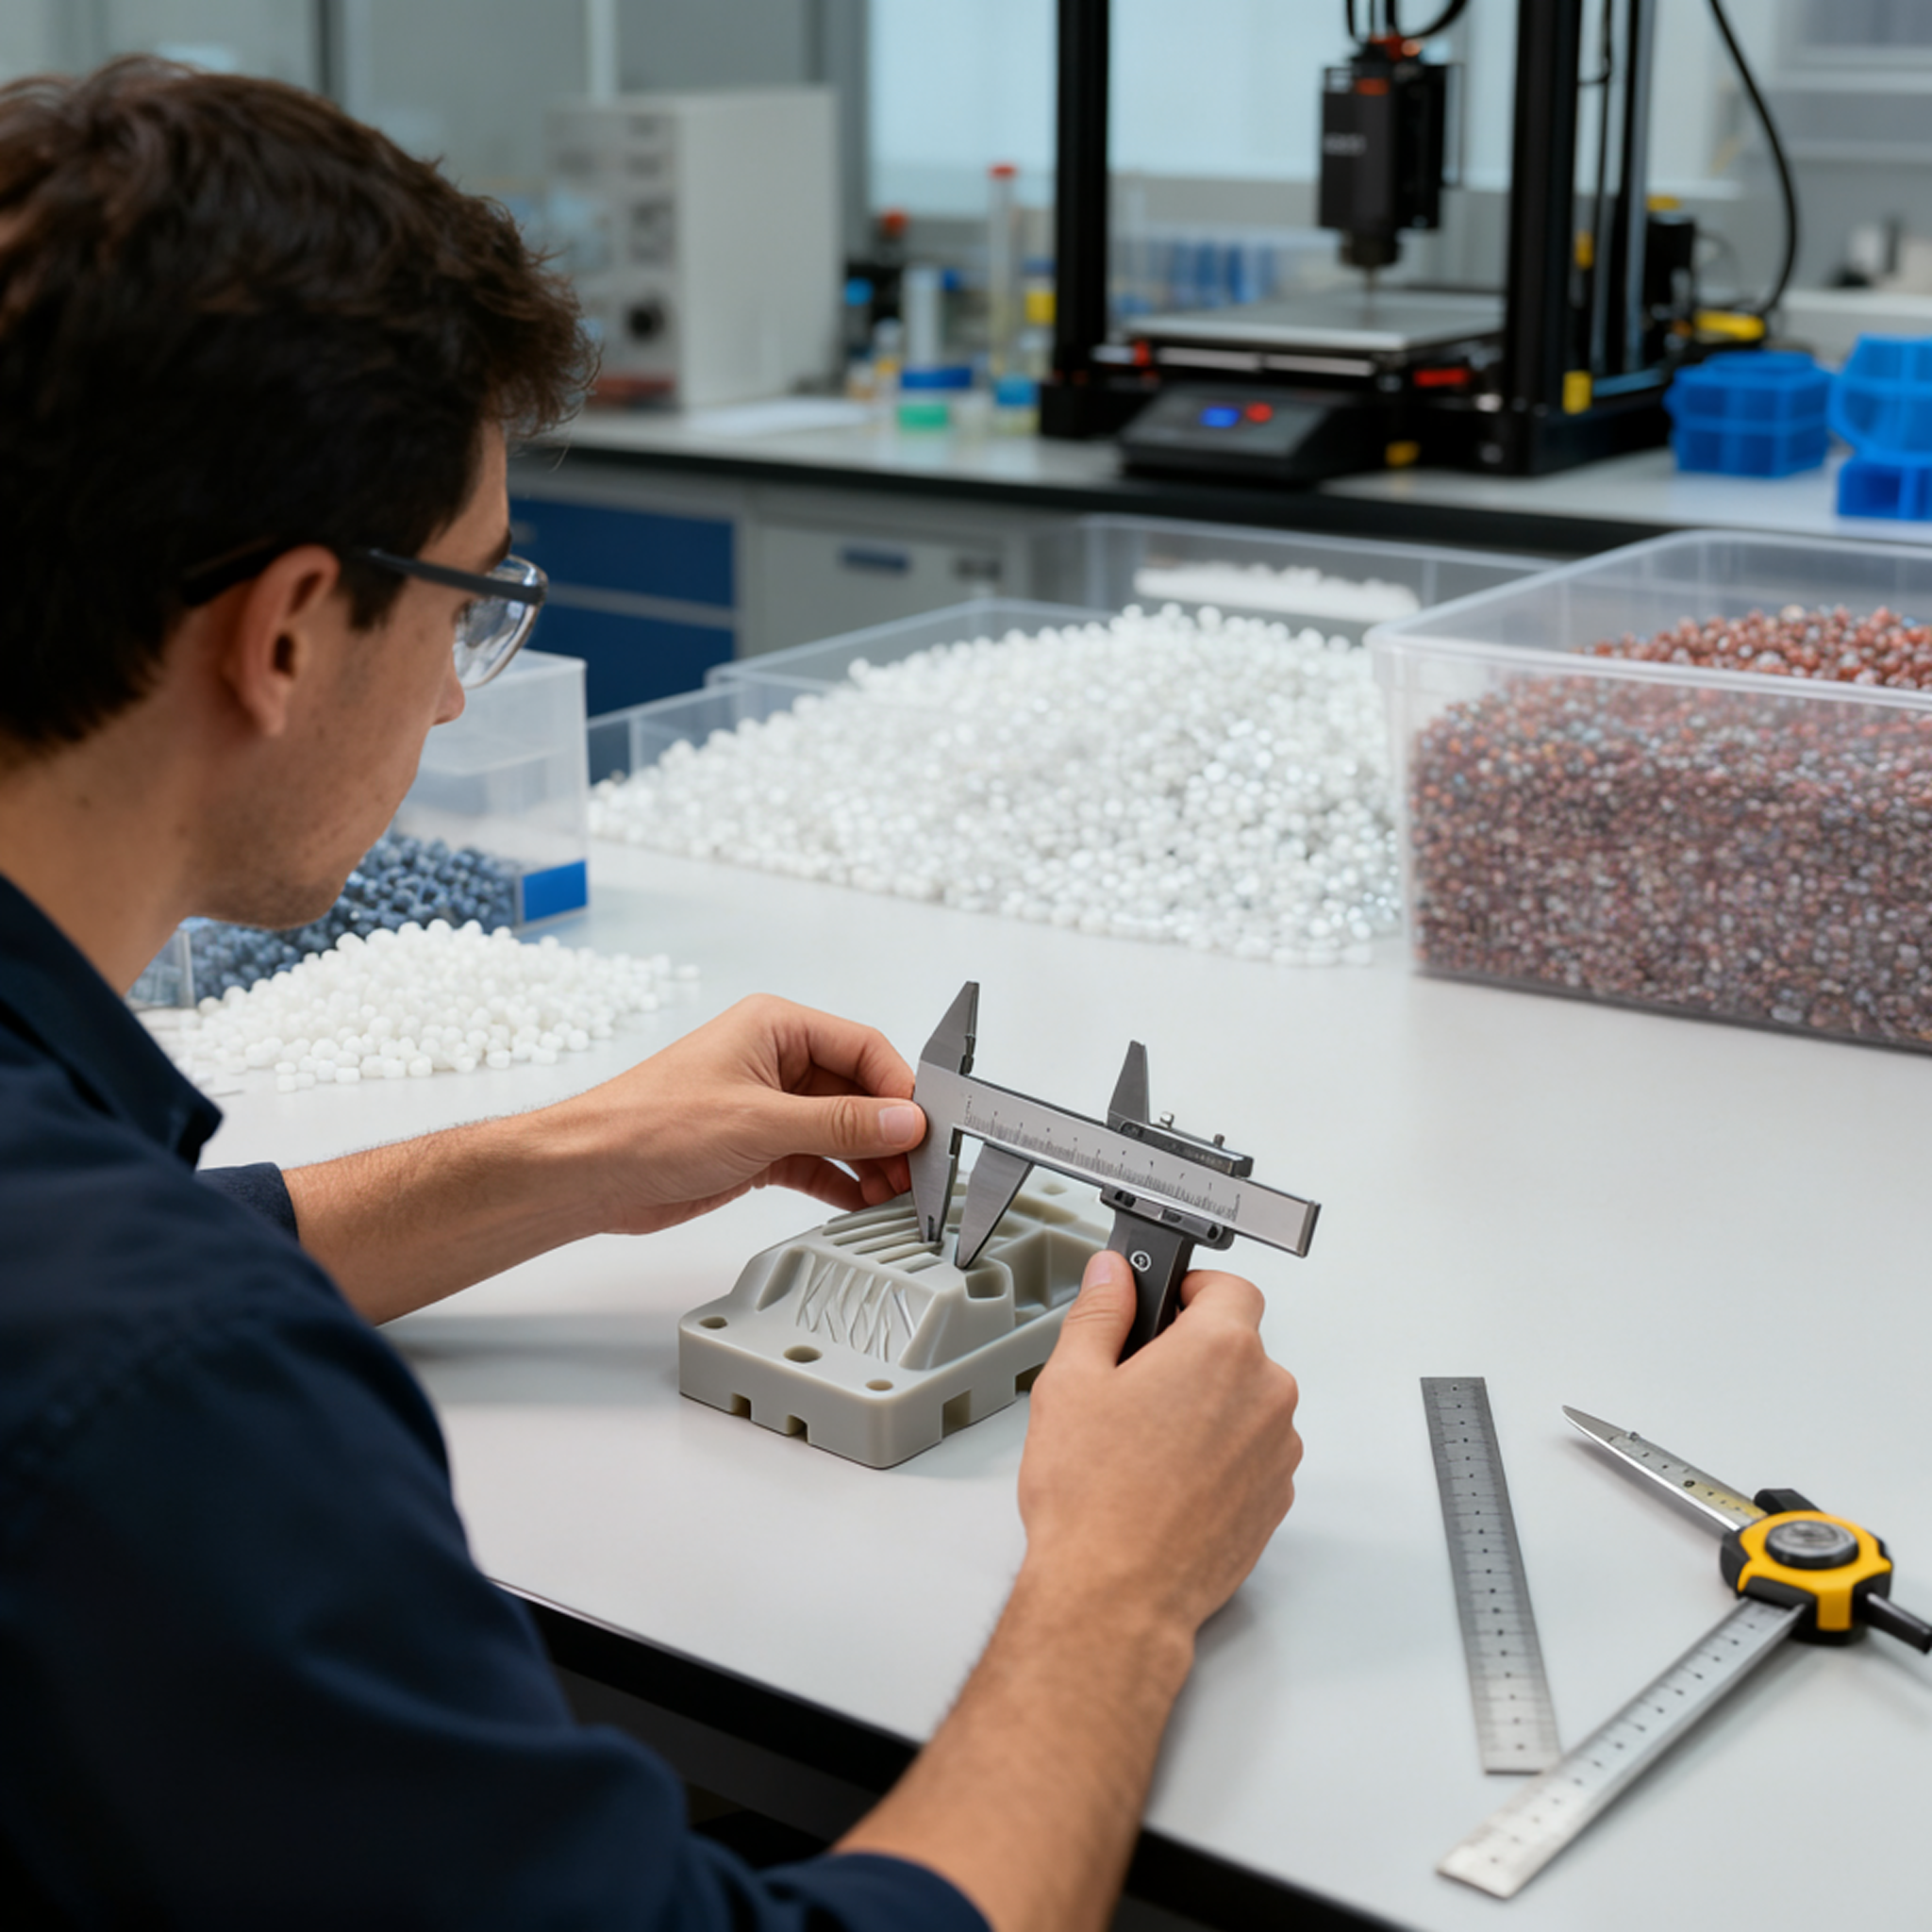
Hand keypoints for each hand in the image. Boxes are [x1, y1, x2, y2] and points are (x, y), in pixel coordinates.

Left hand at [546, 994, 926, 1237]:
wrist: (591, 1174)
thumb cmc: (651, 1124)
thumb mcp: (761, 1122)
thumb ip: (841, 1125)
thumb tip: (905, 1121)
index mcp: (777, 1027)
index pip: (864, 1048)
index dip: (900, 1089)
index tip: (927, 1128)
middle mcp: (777, 1061)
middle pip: (858, 1092)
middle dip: (890, 1133)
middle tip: (920, 1172)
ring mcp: (769, 1106)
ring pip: (841, 1131)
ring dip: (870, 1163)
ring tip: (897, 1197)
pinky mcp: (759, 1147)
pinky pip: (818, 1161)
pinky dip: (842, 1183)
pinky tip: (863, 1205)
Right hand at [1016, 1250, 1301, 1640]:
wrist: (1117, 1595)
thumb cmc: (1095, 1500)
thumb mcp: (1071, 1381)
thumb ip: (1100, 1312)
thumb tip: (1113, 1274)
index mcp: (1221, 1350)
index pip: (1230, 1286)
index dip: (1193, 1289)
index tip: (1165, 1303)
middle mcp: (1265, 1395)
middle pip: (1238, 1347)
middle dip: (1192, 1355)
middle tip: (1135, 1384)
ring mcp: (1277, 1452)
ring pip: (1246, 1403)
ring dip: (1208, 1408)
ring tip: (1145, 1444)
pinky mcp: (1276, 1499)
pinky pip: (1252, 1453)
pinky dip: (1220, 1456)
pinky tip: (1168, 1480)